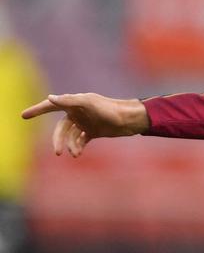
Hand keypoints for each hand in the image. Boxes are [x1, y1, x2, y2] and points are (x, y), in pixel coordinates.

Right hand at [20, 93, 149, 156]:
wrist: (131, 120)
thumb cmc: (111, 109)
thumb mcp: (89, 104)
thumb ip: (69, 101)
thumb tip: (50, 98)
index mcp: (75, 103)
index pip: (51, 106)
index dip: (37, 110)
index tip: (23, 116)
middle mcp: (78, 112)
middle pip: (60, 128)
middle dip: (57, 140)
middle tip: (57, 152)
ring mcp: (85, 122)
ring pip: (70, 136)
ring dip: (70, 145)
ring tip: (75, 154)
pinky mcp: (93, 131)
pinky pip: (80, 141)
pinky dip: (77, 147)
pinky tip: (78, 153)